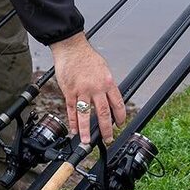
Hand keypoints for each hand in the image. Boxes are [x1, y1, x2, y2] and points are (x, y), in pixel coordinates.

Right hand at [50, 32, 127, 147]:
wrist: (72, 48)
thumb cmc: (87, 57)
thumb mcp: (104, 69)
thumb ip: (106, 85)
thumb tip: (109, 99)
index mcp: (108, 82)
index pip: (117, 103)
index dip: (120, 116)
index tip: (120, 124)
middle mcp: (96, 88)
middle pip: (103, 113)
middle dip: (106, 128)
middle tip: (108, 138)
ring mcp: (82, 91)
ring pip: (85, 114)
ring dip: (86, 130)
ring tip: (86, 140)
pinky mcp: (69, 91)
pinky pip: (72, 109)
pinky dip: (72, 121)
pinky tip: (73, 129)